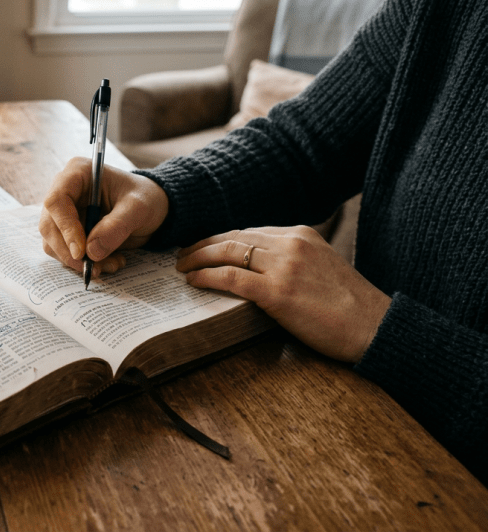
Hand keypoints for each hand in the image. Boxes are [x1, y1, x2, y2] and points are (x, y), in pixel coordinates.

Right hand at [39, 157, 168, 276]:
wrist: (151, 209)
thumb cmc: (145, 198)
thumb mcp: (138, 208)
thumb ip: (117, 226)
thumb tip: (92, 252)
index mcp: (77, 174)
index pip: (56, 201)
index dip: (65, 227)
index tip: (81, 252)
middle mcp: (64, 192)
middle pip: (49, 226)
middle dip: (70, 252)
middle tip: (95, 268)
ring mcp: (63, 214)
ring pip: (53, 243)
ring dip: (78, 262)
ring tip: (112, 264)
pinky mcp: (67, 232)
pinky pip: (64, 253)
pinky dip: (83, 264)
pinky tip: (108, 262)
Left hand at [176, 226, 390, 362]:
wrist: (374, 326)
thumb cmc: (349, 305)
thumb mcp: (320, 266)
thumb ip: (291, 260)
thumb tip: (256, 267)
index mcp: (301, 234)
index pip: (248, 232)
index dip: (219, 239)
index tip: (201, 247)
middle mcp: (290, 243)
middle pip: (233, 237)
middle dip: (202, 245)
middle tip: (182, 255)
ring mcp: (284, 266)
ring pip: (227, 253)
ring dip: (198, 259)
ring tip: (182, 267)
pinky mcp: (278, 291)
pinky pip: (231, 278)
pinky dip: (207, 277)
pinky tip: (194, 281)